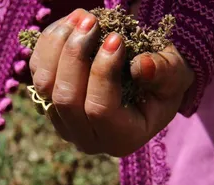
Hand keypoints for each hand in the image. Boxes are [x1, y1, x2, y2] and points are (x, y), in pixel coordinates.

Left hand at [29, 9, 193, 155]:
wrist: (145, 81)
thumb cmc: (164, 82)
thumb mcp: (176, 78)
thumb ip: (165, 73)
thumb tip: (142, 65)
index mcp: (121, 138)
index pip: (100, 111)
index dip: (103, 72)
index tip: (115, 38)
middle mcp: (86, 136)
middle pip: (66, 99)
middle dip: (75, 55)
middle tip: (91, 21)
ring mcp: (61, 120)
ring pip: (44, 85)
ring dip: (58, 45)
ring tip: (81, 16)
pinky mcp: (46, 100)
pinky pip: (37, 71)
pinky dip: (49, 42)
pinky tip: (71, 22)